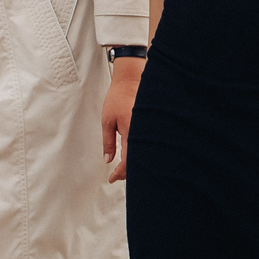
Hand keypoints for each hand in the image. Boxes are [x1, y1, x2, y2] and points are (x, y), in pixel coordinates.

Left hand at [103, 56, 142, 180]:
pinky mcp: (151, 125)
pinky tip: (133, 154)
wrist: (131, 79)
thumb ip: (107, 142)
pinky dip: (140, 152)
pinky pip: (147, 143)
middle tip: (117, 176)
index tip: (111, 178)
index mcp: (131, 132)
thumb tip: (108, 160)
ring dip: (134, 163)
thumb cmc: (118, 97)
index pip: (127, 161)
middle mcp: (142, 132)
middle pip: (138, 160)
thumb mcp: (107, 121)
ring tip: (123, 167)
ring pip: (144, 153)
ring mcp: (148, 128)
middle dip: (128, 172)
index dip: (119, 173)